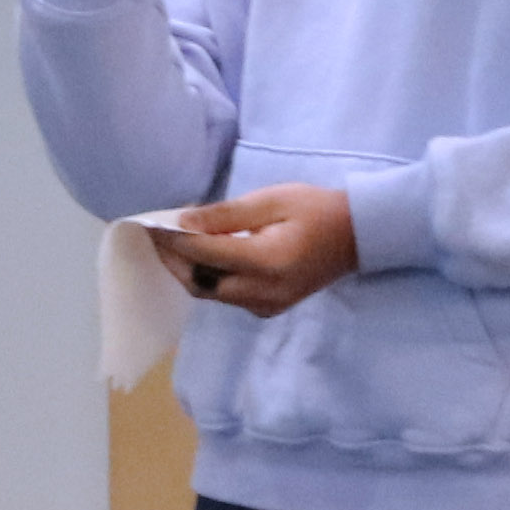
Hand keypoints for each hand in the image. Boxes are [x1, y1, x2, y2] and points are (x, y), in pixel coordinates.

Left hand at [163, 182, 357, 314]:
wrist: (358, 237)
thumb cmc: (316, 210)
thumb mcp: (272, 200)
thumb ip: (226, 214)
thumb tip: (182, 222)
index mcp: (267, 262)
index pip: (205, 253)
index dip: (173, 240)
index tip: (151, 224)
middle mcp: (264, 292)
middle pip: (200, 283)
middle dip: (172, 261)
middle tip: (154, 236)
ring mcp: (266, 306)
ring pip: (211, 293)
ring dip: (188, 270)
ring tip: (172, 243)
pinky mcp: (267, 308)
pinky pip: (226, 296)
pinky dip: (208, 276)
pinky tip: (201, 255)